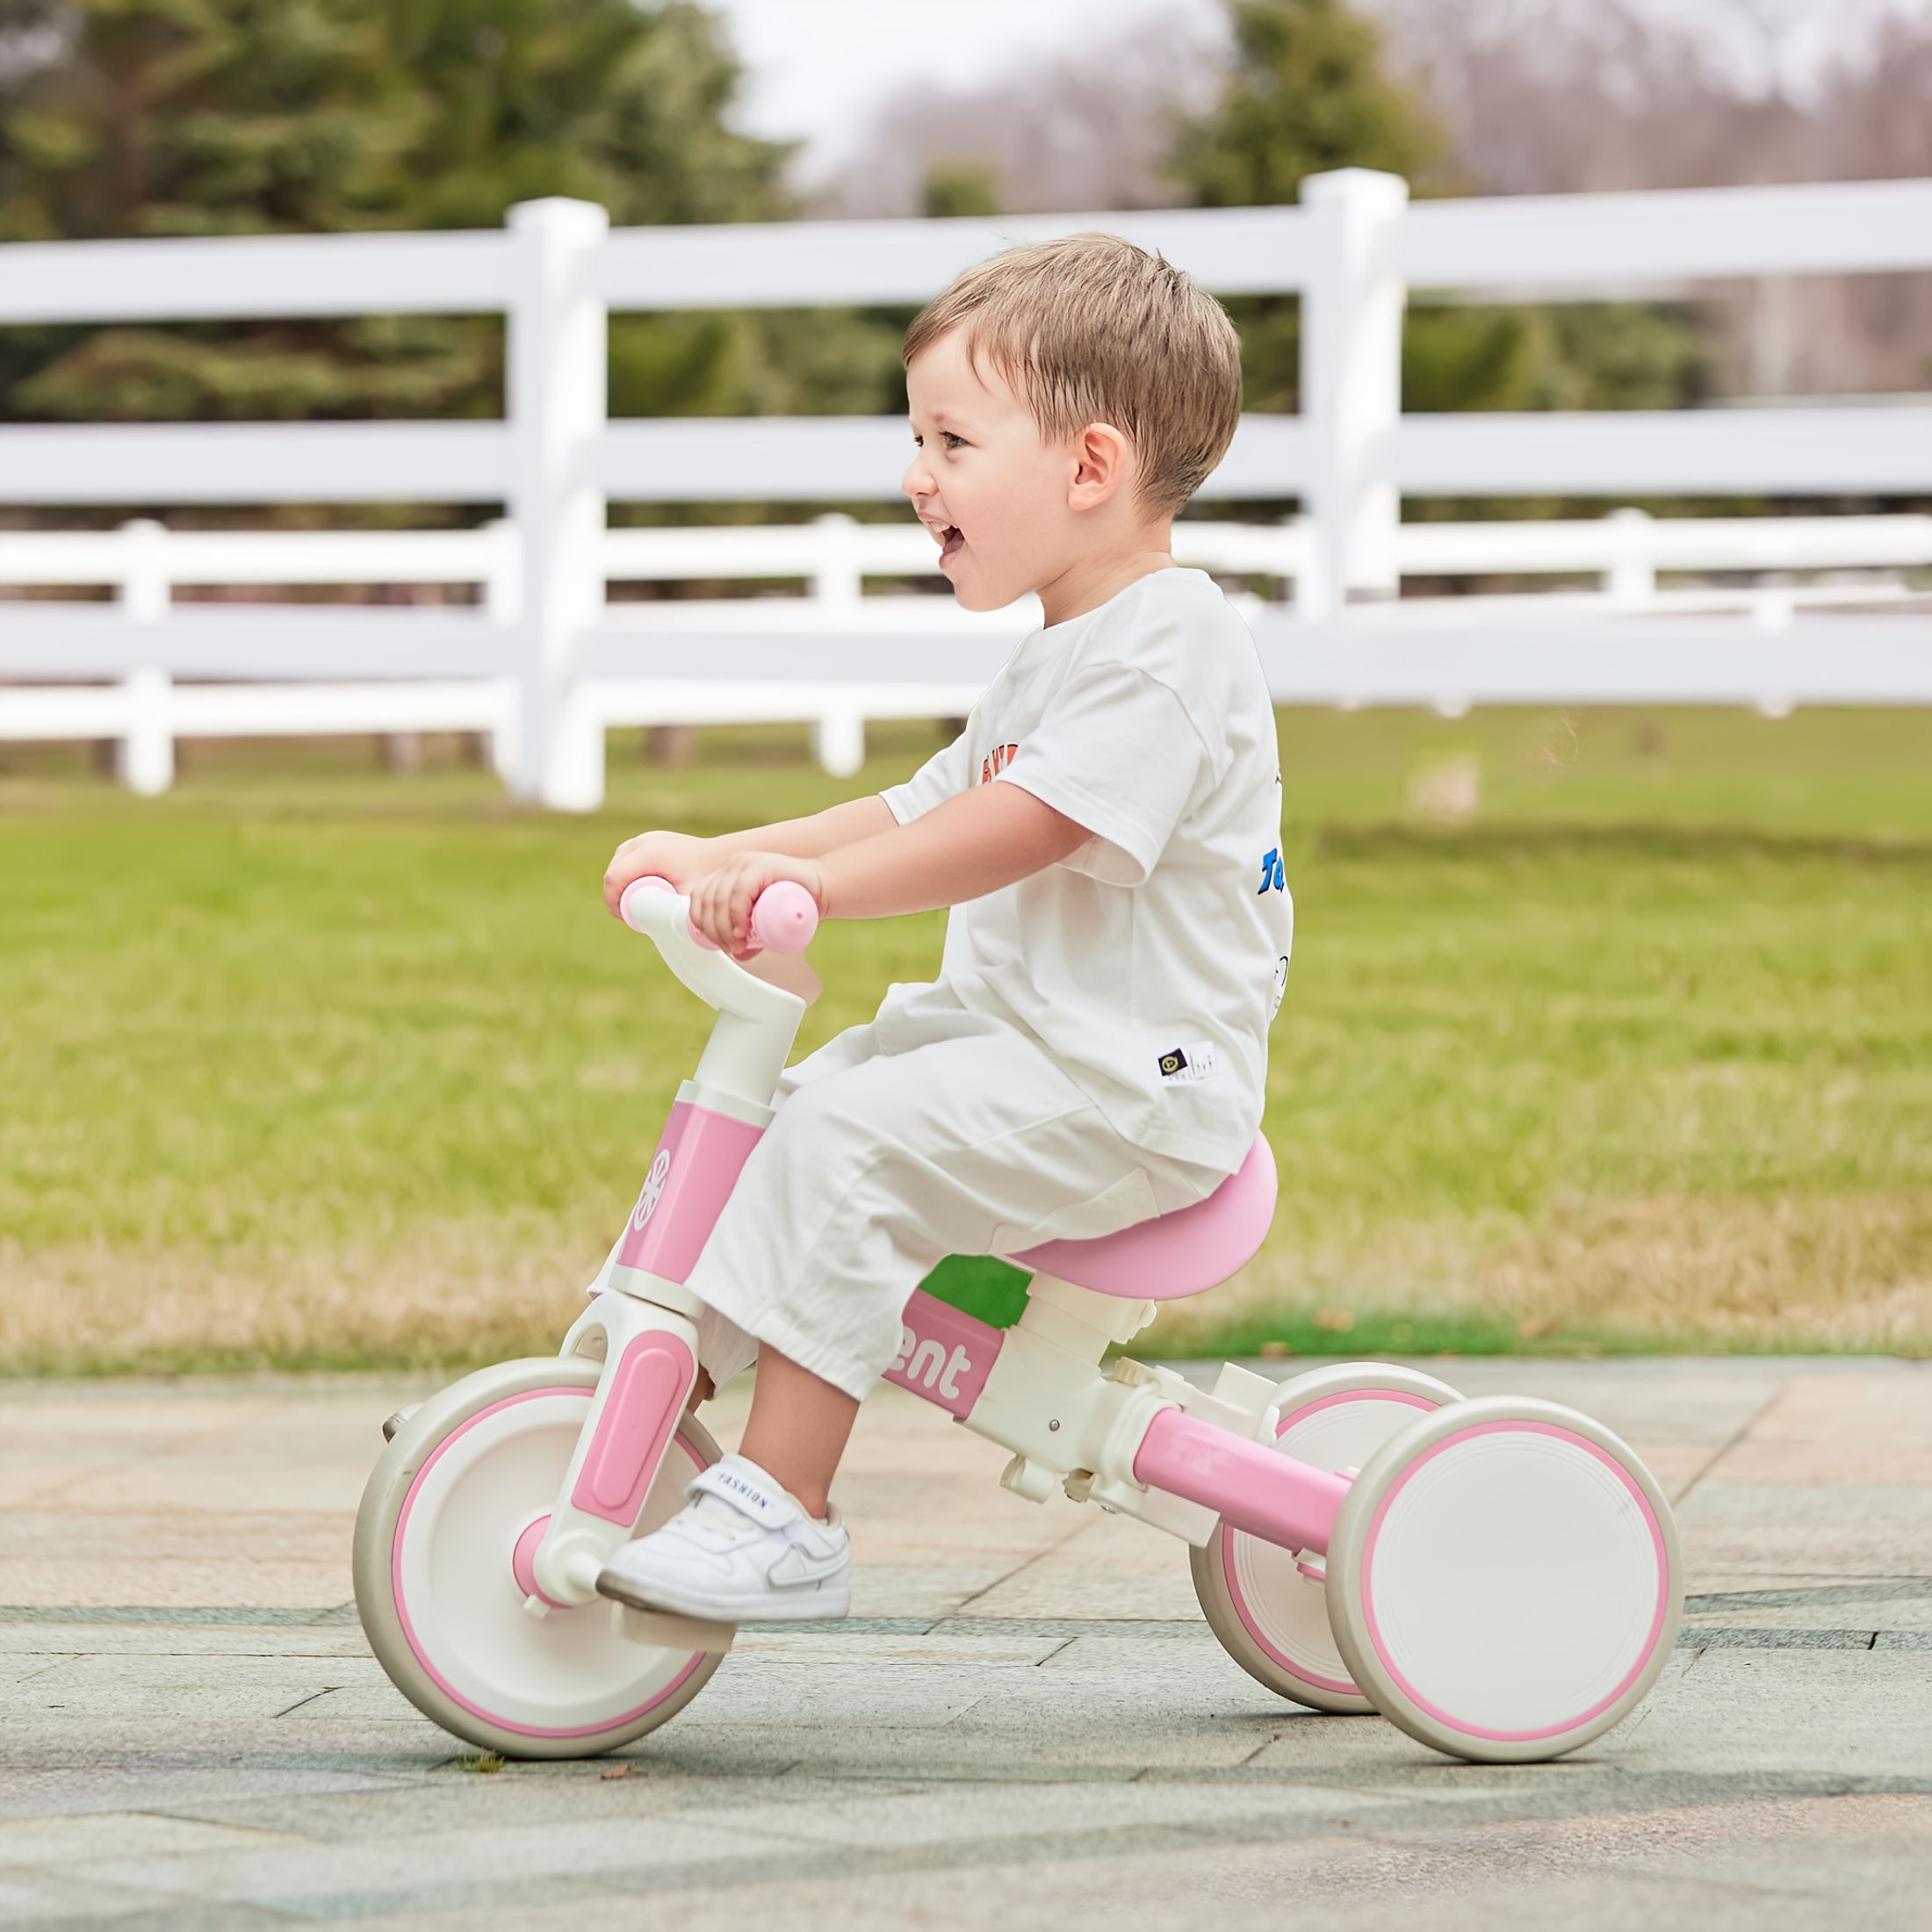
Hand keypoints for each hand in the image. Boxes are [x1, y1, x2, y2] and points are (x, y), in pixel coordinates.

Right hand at [604, 830, 712, 918]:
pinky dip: (626, 873)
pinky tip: (635, 888)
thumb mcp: (688, 898)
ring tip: (632, 904)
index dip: (612, 902)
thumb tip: (659, 932)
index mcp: (648, 853)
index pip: (614, 878)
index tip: (625, 918)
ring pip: (618, 863)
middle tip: (628, 916)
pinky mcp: (648, 840)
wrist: (722, 855)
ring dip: (619, 884)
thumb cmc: (707, 877)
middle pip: (613, 871)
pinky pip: (626, 857)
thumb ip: (674, 914)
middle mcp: (643, 841)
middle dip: (615, 895)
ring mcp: (645, 838)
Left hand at [687, 851, 826, 959]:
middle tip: (732, 948)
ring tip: (739, 944)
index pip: (699, 898)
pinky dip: (735, 915)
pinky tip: (741, 931)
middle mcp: (732, 866)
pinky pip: (738, 892)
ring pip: (720, 898)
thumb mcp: (764, 922)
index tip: (718, 945)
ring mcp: (745, 863)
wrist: (822, 889)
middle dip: (715, 931)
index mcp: (726, 875)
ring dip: (723, 928)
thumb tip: (737, 954)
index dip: (702, 924)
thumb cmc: (795, 905)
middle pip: (708, 900)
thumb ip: (750, 934)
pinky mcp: (760, 864)